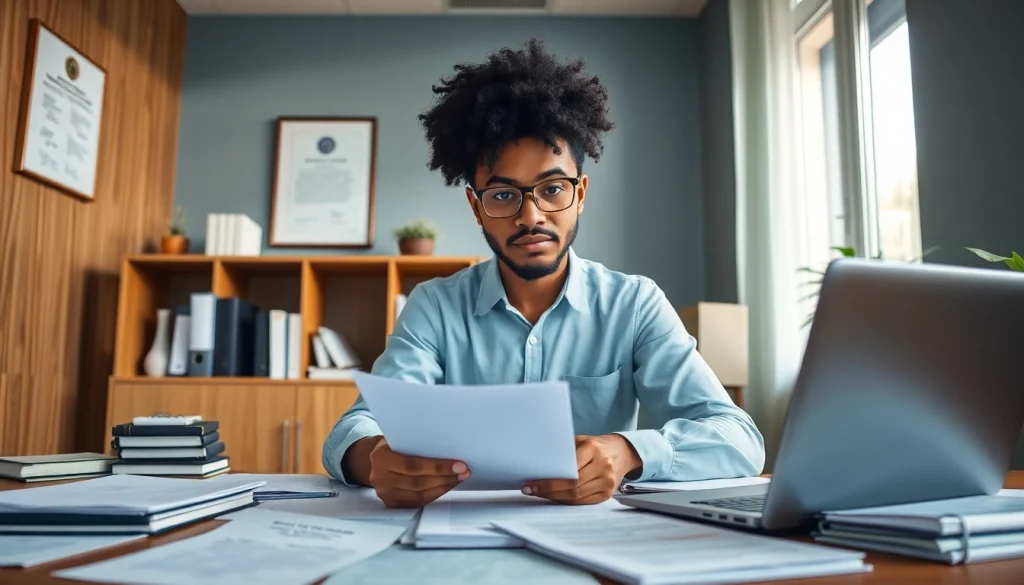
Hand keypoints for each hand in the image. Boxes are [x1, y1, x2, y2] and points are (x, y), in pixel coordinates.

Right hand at [359, 437, 470, 507]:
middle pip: (418, 482)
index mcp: (380, 457)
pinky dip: (435, 494)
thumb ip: (416, 441)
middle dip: (445, 477)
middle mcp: (379, 477)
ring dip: (443, 486)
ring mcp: (385, 493)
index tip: (459, 464)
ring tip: (459, 478)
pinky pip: (417, 502)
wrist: (376, 460)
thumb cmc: (394, 445)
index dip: (438, 467)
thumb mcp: (399, 437)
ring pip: (420, 495)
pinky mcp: (391, 503)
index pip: (413, 465)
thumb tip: (450, 443)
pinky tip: (446, 486)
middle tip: (464, 472)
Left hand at [521, 434, 641, 504]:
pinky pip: (583, 502)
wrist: (623, 452)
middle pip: (571, 486)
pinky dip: (567, 501)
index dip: (548, 481)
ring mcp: (607, 482)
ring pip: (576, 497)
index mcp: (593, 449)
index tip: (530, 483)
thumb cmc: (596, 445)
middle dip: (547, 490)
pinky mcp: (608, 494)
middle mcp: (603, 466)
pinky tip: (555, 497)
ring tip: (539, 493)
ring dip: (554, 497)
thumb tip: (538, 465)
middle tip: (530, 490)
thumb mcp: (581, 441)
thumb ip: (564, 453)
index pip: (568, 471)